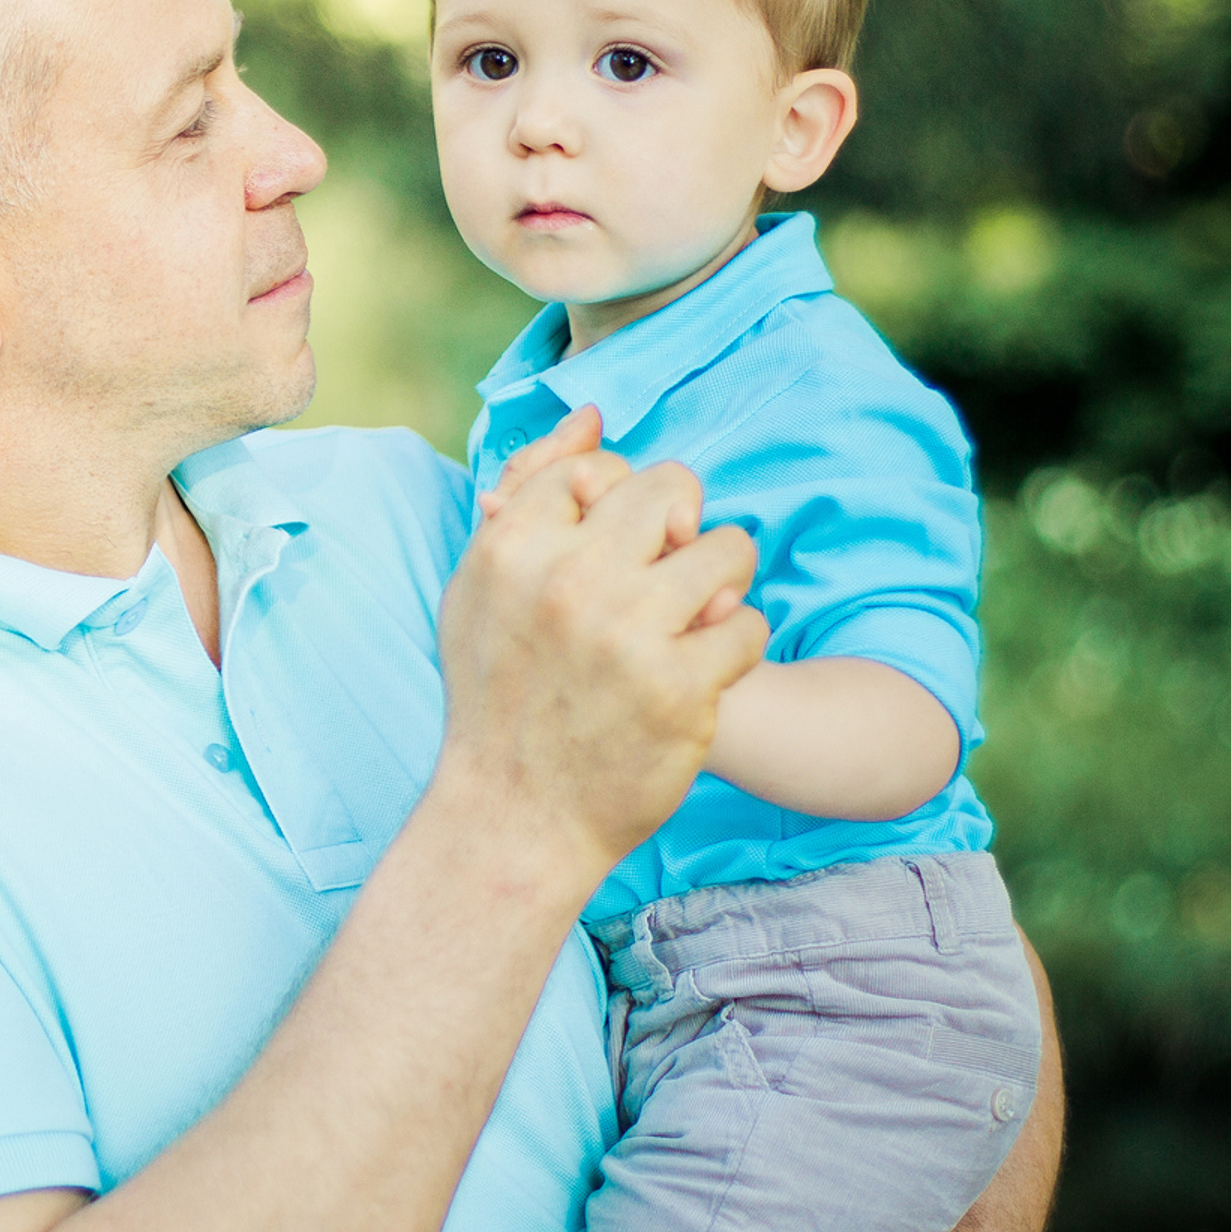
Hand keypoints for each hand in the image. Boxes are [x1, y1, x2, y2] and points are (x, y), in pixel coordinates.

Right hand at [440, 407, 766, 866]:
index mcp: (511, 549)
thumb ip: (527, 494)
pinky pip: (749, 624)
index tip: (614, 547)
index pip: (595, 466)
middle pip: (672, 489)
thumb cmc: (499, 694)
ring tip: (693, 621)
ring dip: (722, 584)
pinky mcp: (680, 690)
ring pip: (728, 549)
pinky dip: (734, 648)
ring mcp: (626, 637)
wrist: (514, 817)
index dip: (618, 501)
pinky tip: (700, 675)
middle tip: (670, 576)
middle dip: (683, 525)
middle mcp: (567, 583)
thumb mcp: (481, 588)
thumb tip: (590, 414)